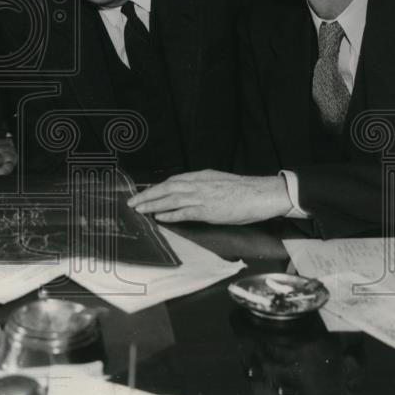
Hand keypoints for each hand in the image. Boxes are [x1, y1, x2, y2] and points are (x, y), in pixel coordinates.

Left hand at [127, 169, 291, 224]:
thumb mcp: (219, 181)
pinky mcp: (208, 210)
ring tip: (139, 210)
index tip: (145, 192)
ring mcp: (202, 197)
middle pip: (166, 188)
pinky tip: (159, 217)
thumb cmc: (244, 190)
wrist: (262, 194)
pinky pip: (184, 212)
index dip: (156, 187)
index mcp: (201, 176)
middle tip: (132, 202)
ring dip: (152, 204)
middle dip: (147, 195)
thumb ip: (203, 185)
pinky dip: (170, 214)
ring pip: (170, 199)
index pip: (172, 181)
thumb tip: (190, 191)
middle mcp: (198, 184)